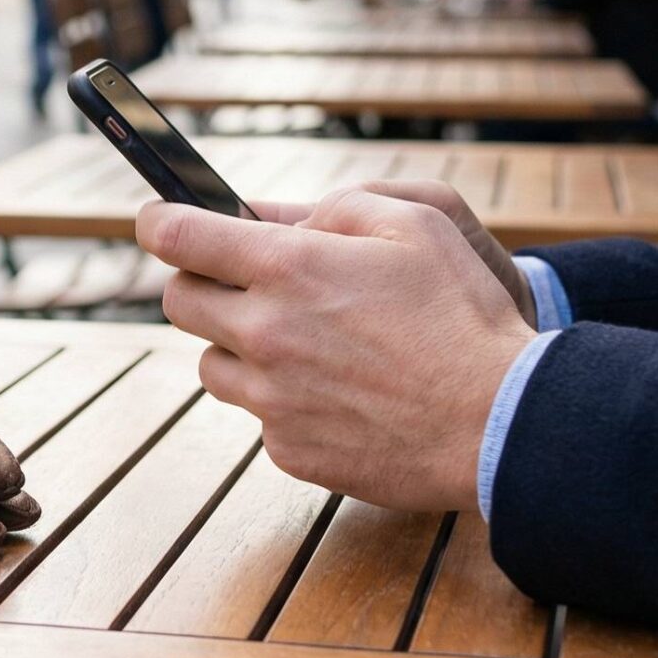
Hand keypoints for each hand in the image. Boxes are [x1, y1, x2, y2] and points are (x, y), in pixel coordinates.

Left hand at [137, 188, 537, 513]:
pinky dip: (282, 401)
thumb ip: (340, 207)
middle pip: (180, 302)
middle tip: (241, 280)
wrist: (500, 423)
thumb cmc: (465, 315)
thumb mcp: (418, 223)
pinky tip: (336, 393)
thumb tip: (285, 218)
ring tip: (300, 342)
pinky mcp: (289, 450)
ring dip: (239, 346)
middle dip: (199, 282)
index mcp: (290, 268)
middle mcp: (266, 334)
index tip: (157, 220)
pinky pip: (259, 416)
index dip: (159, 221)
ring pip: (213, 365)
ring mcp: (273, 400)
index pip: (179, 237)